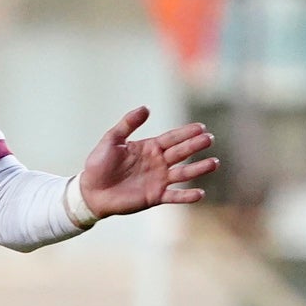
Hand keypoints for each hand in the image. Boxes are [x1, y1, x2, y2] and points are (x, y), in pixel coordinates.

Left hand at [77, 106, 216, 217]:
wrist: (91, 191)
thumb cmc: (99, 164)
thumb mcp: (111, 140)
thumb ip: (128, 124)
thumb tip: (146, 108)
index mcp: (150, 147)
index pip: (172, 138)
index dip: (186, 133)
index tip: (201, 127)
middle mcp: (158, 162)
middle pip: (181, 152)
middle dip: (195, 146)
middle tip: (209, 139)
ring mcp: (158, 180)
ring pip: (183, 173)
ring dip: (199, 169)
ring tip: (214, 163)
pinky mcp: (155, 196)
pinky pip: (174, 196)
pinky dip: (187, 196)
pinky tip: (200, 193)